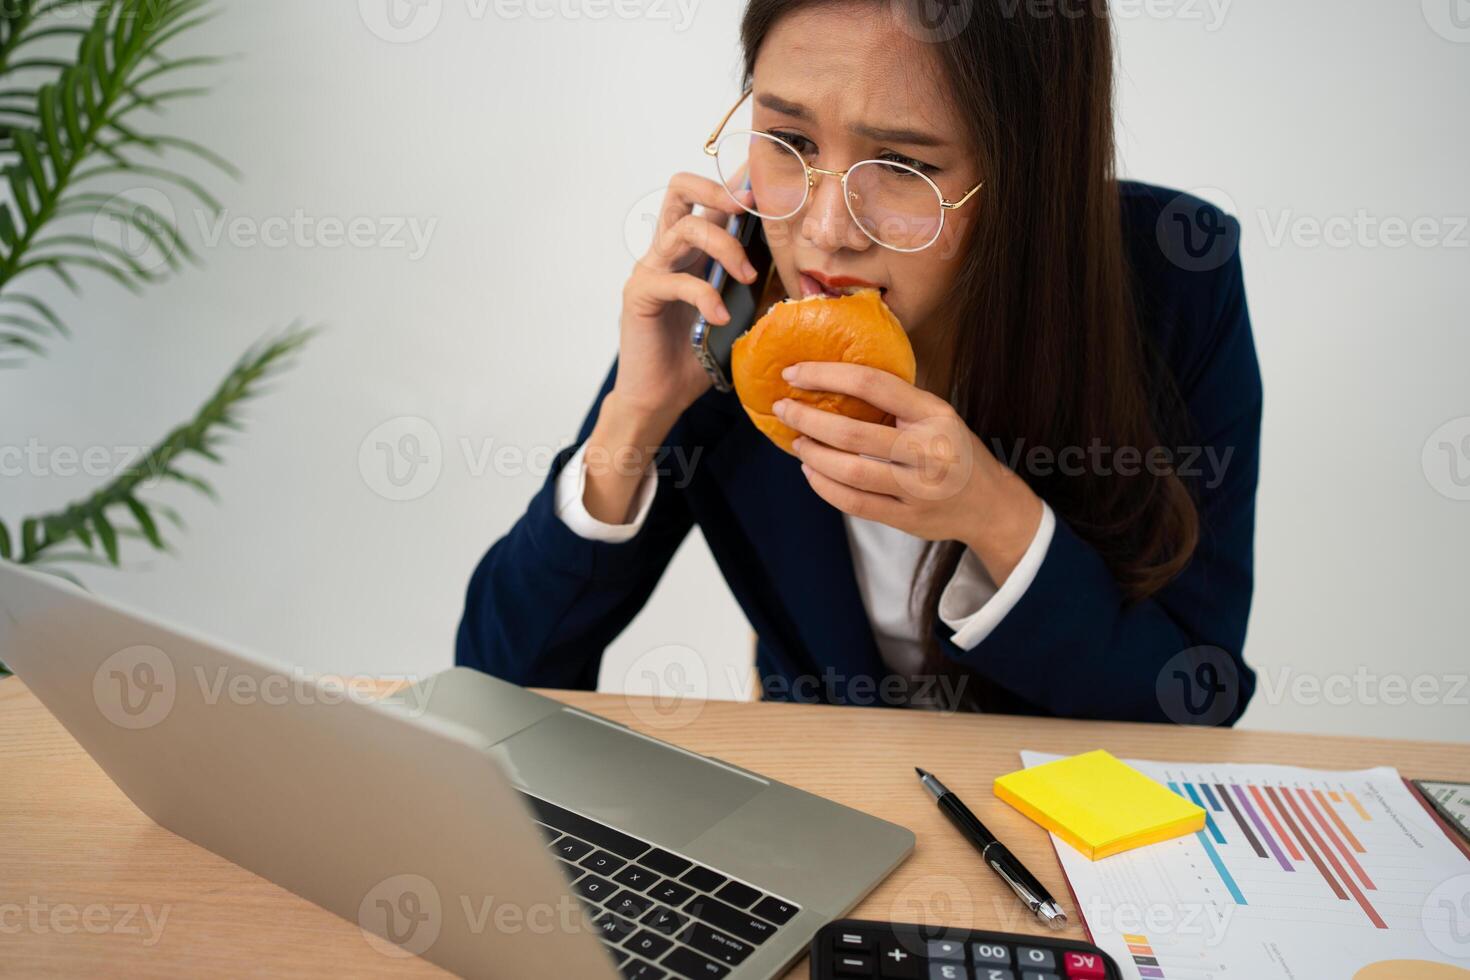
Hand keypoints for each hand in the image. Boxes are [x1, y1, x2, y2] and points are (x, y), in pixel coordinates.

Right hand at [614, 171, 757, 428]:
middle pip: (679, 188)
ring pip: (685, 229)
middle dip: (718, 189)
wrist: (660, 396)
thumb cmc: (696, 356)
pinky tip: (720, 317)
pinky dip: (705, 296)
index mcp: (691, 250)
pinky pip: (676, 281)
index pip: (707, 199)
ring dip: (724, 246)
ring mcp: (651, 269)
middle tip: (748, 207)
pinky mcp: (641, 295)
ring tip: (746, 277)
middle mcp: (667, 251)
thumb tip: (799, 272)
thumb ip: (755, 288)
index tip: (765, 180)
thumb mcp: (738, 314)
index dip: (734, 182)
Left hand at [773, 362, 1044, 584]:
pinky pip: (854, 503)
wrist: (990, 504)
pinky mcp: (907, 518)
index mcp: (935, 414)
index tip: (795, 373)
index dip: (827, 375)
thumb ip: (897, 402)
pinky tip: (812, 472)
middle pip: (852, 433)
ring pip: (849, 471)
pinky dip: (824, 486)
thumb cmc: (955, 451)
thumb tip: (832, 381)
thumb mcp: (938, 415)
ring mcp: (918, 489)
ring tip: (797, 442)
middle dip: (807, 419)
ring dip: (813, 455)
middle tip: (784, 409)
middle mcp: (928, 450)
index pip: (872, 384)